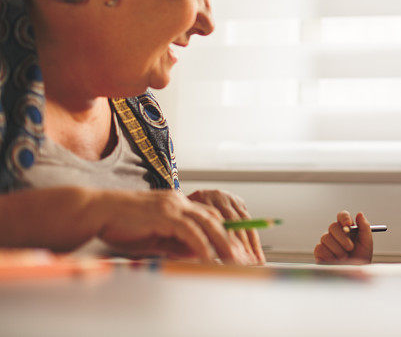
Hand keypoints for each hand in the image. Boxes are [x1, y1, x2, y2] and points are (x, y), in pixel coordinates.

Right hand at [94, 189, 252, 263]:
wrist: (96, 212)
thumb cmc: (121, 226)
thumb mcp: (155, 237)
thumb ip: (178, 243)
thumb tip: (200, 253)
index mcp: (177, 203)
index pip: (210, 215)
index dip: (226, 231)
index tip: (238, 247)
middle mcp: (179, 200)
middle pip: (215, 217)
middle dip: (232, 238)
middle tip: (244, 256)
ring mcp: (172, 205)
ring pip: (208, 222)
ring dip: (224, 242)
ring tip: (234, 259)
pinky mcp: (164, 214)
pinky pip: (190, 231)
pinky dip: (202, 245)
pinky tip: (210, 258)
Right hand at [313, 211, 372, 263]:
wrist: (354, 274)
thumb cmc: (361, 258)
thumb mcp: (367, 242)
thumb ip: (364, 227)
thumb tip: (359, 214)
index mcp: (347, 228)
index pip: (342, 216)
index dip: (344, 218)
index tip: (348, 224)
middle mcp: (335, 233)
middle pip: (333, 226)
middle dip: (342, 238)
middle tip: (350, 247)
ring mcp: (326, 242)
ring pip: (326, 238)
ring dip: (338, 250)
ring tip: (345, 257)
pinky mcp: (319, 251)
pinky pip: (320, 248)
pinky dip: (330, 256)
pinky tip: (335, 261)